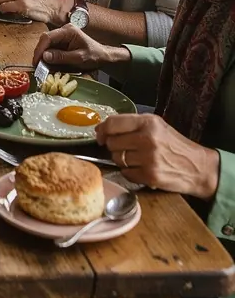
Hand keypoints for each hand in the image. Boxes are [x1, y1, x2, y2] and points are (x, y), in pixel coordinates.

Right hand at [32, 25, 131, 70]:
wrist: (103, 56)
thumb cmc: (94, 56)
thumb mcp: (79, 59)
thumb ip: (61, 57)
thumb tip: (44, 56)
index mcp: (68, 31)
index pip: (48, 37)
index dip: (40, 49)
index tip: (36, 61)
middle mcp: (63, 30)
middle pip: (45, 40)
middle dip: (40, 53)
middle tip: (37, 66)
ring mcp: (62, 36)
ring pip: (47, 45)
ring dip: (43, 56)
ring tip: (42, 67)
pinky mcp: (62, 42)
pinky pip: (51, 48)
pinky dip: (49, 57)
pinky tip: (49, 64)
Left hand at [96, 113, 219, 198]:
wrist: (197, 167)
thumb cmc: (175, 145)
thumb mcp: (157, 126)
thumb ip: (131, 125)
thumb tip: (102, 129)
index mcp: (148, 122)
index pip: (113, 123)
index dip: (102, 130)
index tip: (100, 135)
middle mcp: (147, 138)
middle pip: (112, 143)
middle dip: (115, 147)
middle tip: (127, 149)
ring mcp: (148, 158)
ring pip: (117, 159)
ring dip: (123, 160)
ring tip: (138, 159)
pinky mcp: (149, 175)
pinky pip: (125, 173)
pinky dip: (130, 173)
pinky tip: (142, 169)